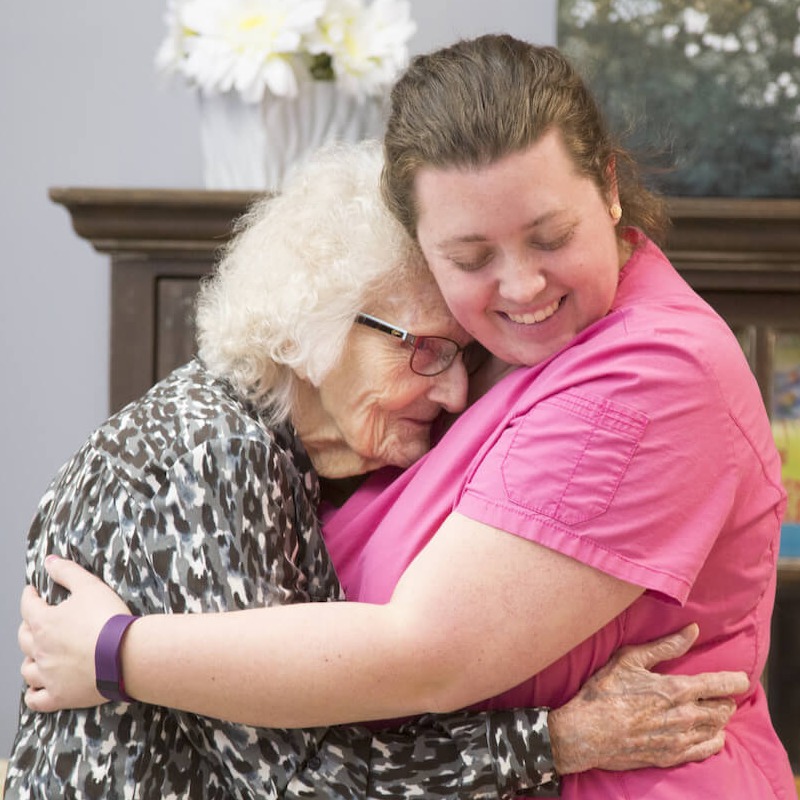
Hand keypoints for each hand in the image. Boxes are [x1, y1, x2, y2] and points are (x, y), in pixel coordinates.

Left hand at [19, 555, 130, 711]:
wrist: (124, 655)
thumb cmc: (108, 620)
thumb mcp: (90, 586)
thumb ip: (67, 572)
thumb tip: (50, 561)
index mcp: (45, 622)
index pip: (28, 606)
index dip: (29, 596)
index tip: (32, 592)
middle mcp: (40, 650)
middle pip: (23, 638)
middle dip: (28, 626)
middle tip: (36, 621)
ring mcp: (48, 675)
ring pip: (27, 669)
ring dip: (30, 660)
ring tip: (38, 654)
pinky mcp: (59, 695)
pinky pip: (36, 699)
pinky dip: (33, 693)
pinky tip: (37, 687)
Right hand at [547, 624, 749, 774]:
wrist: (587, 733)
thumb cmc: (605, 692)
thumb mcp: (630, 659)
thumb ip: (665, 646)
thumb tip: (692, 630)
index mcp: (676, 689)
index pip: (720, 685)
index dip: (735, 681)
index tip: (741, 678)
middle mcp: (685, 716)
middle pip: (722, 709)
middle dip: (726, 700)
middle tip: (722, 694)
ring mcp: (680, 739)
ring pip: (716, 729)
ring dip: (719, 718)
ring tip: (715, 711)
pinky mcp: (672, 756)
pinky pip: (706, 750)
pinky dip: (714, 740)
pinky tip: (712, 735)